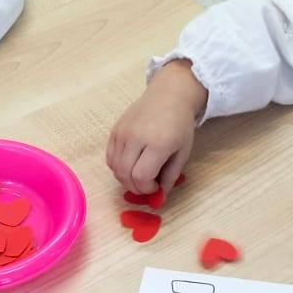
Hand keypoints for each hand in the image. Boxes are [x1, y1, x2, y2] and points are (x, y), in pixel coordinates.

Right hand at [107, 59, 207, 193]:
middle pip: (125, 174)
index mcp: (158, 143)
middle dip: (135, 187)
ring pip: (115, 168)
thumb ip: (171, 176)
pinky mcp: (115, 130)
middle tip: (146, 186)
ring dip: (125, 179)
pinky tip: (130, 165)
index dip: (146, 188)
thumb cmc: (180, 125)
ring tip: (138, 175)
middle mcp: (136, 137)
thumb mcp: (182, 152)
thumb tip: (159, 197)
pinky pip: (110, 157)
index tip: (155, 187)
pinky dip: (117, 167)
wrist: (169, 95)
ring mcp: (123, 132)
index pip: (141, 176)